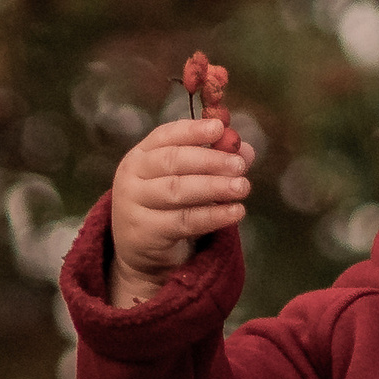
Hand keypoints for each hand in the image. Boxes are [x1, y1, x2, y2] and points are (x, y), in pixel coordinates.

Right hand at [107, 113, 253, 304]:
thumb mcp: (187, 180)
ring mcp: (134, 204)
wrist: (142, 251)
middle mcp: (132, 176)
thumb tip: (245, 150)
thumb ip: (215, 162)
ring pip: (177, 191)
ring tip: (242, 187)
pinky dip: (212, 216)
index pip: (166, 136)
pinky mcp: (144, 232)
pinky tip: (236, 212)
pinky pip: (183, 221)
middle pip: (172, 161)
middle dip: (209, 161)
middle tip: (239, 165)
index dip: (193, 130)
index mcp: (141, 155)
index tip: (220, 127)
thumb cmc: (168, 207)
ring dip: (214, 187)